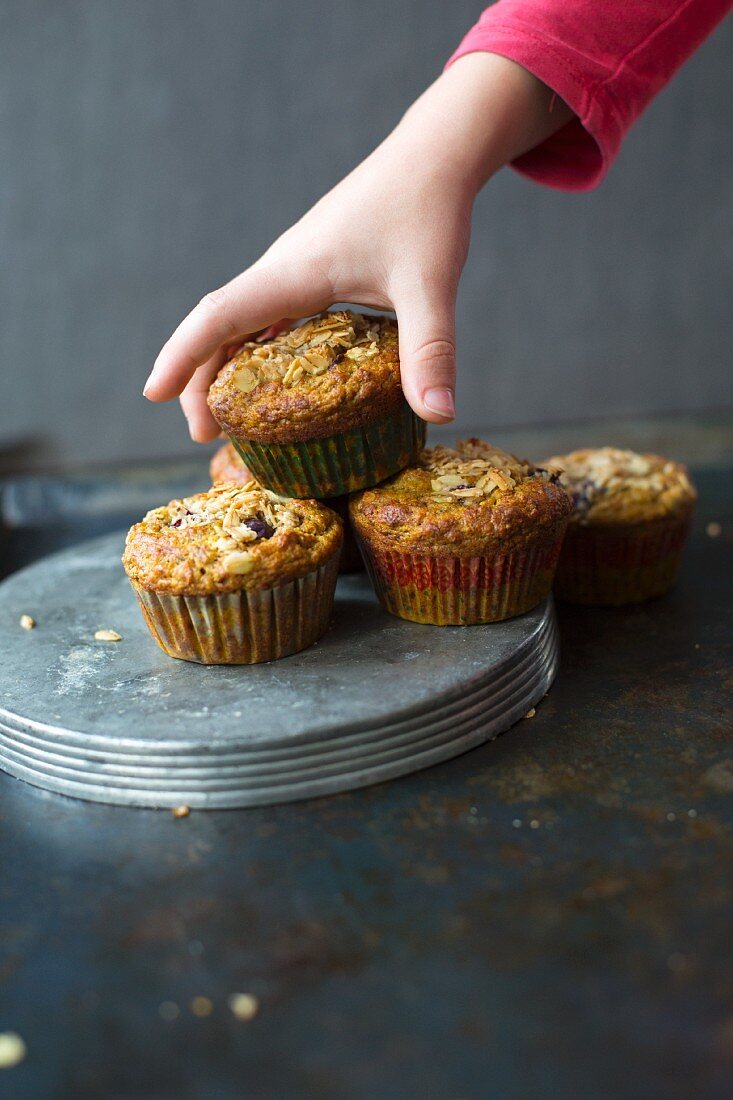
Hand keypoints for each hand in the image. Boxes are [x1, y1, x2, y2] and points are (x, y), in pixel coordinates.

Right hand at [144, 54, 571, 441]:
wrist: (436, 154)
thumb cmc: (429, 211)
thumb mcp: (432, 286)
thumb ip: (431, 350)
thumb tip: (439, 415)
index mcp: (295, 272)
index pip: (220, 315)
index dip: (183, 356)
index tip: (152, 394)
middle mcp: (284, 269)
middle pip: (219, 324)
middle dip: (199, 378)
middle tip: (205, 435)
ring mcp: (296, 268)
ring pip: (241, 319)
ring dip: (225, 365)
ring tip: (228, 419)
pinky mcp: (314, 269)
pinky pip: (269, 315)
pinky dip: (257, 350)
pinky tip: (273, 381)